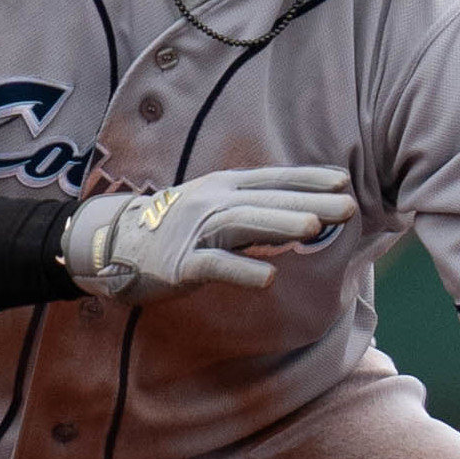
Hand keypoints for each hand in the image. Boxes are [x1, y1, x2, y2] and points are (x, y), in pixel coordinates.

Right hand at [61, 166, 355, 304]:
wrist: (110, 240)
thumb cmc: (173, 227)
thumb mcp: (216, 210)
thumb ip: (258, 213)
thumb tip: (307, 215)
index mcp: (223, 188)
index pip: (273, 180)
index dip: (309, 179)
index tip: (344, 180)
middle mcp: (212, 202)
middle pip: (267, 201)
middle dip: (309, 202)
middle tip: (349, 207)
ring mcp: (195, 232)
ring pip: (243, 225)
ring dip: (279, 225)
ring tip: (314, 228)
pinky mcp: (179, 264)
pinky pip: (213, 266)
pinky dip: (241, 271)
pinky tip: (269, 279)